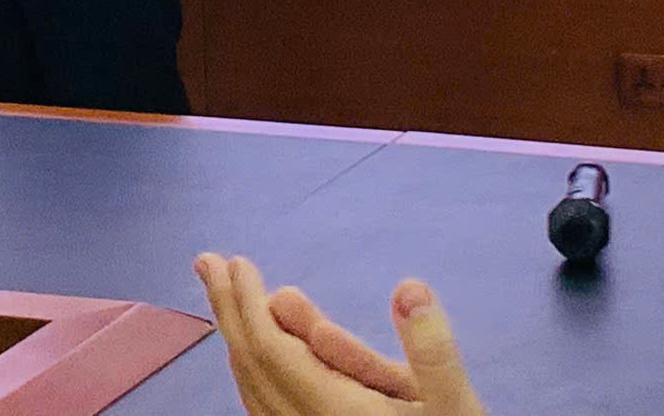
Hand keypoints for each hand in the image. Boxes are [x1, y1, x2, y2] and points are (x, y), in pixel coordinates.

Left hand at [194, 254, 485, 415]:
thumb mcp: (455, 408)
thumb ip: (432, 352)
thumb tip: (407, 288)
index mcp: (336, 412)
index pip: (271, 350)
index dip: (248, 303)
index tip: (238, 262)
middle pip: (252, 367)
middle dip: (229, 311)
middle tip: (208, 262)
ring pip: (254, 393)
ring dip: (236, 340)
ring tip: (227, 298)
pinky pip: (266, 412)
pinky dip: (252, 374)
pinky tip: (253, 356)